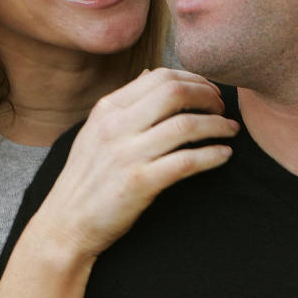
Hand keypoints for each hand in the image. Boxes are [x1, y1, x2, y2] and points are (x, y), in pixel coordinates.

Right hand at [33, 68, 237, 256]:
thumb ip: (125, 103)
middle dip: (208, 96)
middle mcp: (116, 126)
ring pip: (186, 125)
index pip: (159, 76)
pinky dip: (212, 155)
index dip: (193, 80)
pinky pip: (186, 162)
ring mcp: (128, 154)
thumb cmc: (86, 178)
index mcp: (108, 109)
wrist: (66, 225)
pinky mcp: (140, 183)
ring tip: (231, 130)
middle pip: (175, 92)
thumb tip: (150, 73)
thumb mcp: (95, 131)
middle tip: (222, 108)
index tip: (209, 91)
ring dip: (217, 125)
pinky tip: (224, 155)